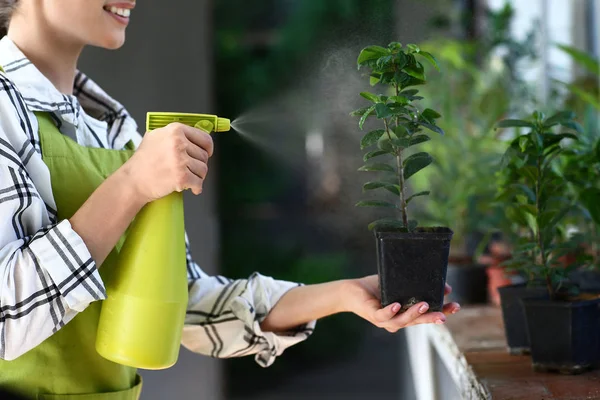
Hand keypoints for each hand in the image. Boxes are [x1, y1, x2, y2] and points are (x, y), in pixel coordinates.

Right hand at [122, 123, 213, 202]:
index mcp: (175, 130)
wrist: (132, 181)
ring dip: (199, 176)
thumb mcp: (156, 136)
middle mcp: (179, 143)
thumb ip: (174, 134)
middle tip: (190, 169)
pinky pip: (199, 182)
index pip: (205, 138)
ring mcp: (180, 160)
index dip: (208, 148)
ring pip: (203, 169)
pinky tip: (192, 188)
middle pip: (204, 156)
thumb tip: (194, 135)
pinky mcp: (181, 177)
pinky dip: (197, 187)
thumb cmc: (143, 161)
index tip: (206, 154)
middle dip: (199, 164)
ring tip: (188, 178)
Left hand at [343, 275, 459, 332]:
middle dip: (432, 318)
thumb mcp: (400, 284)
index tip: (455, 306)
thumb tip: (444, 284)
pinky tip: (397, 305)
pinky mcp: (373, 315)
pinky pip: (383, 315)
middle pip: (417, 321)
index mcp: (406, 314)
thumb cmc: (376, 288)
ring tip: (425, 304)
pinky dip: (391, 311)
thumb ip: (417, 284)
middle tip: (445, 315)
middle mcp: (397, 320)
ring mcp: (385, 320)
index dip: (442, 312)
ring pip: (402, 321)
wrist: (352, 290)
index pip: (426, 315)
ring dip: (414, 314)